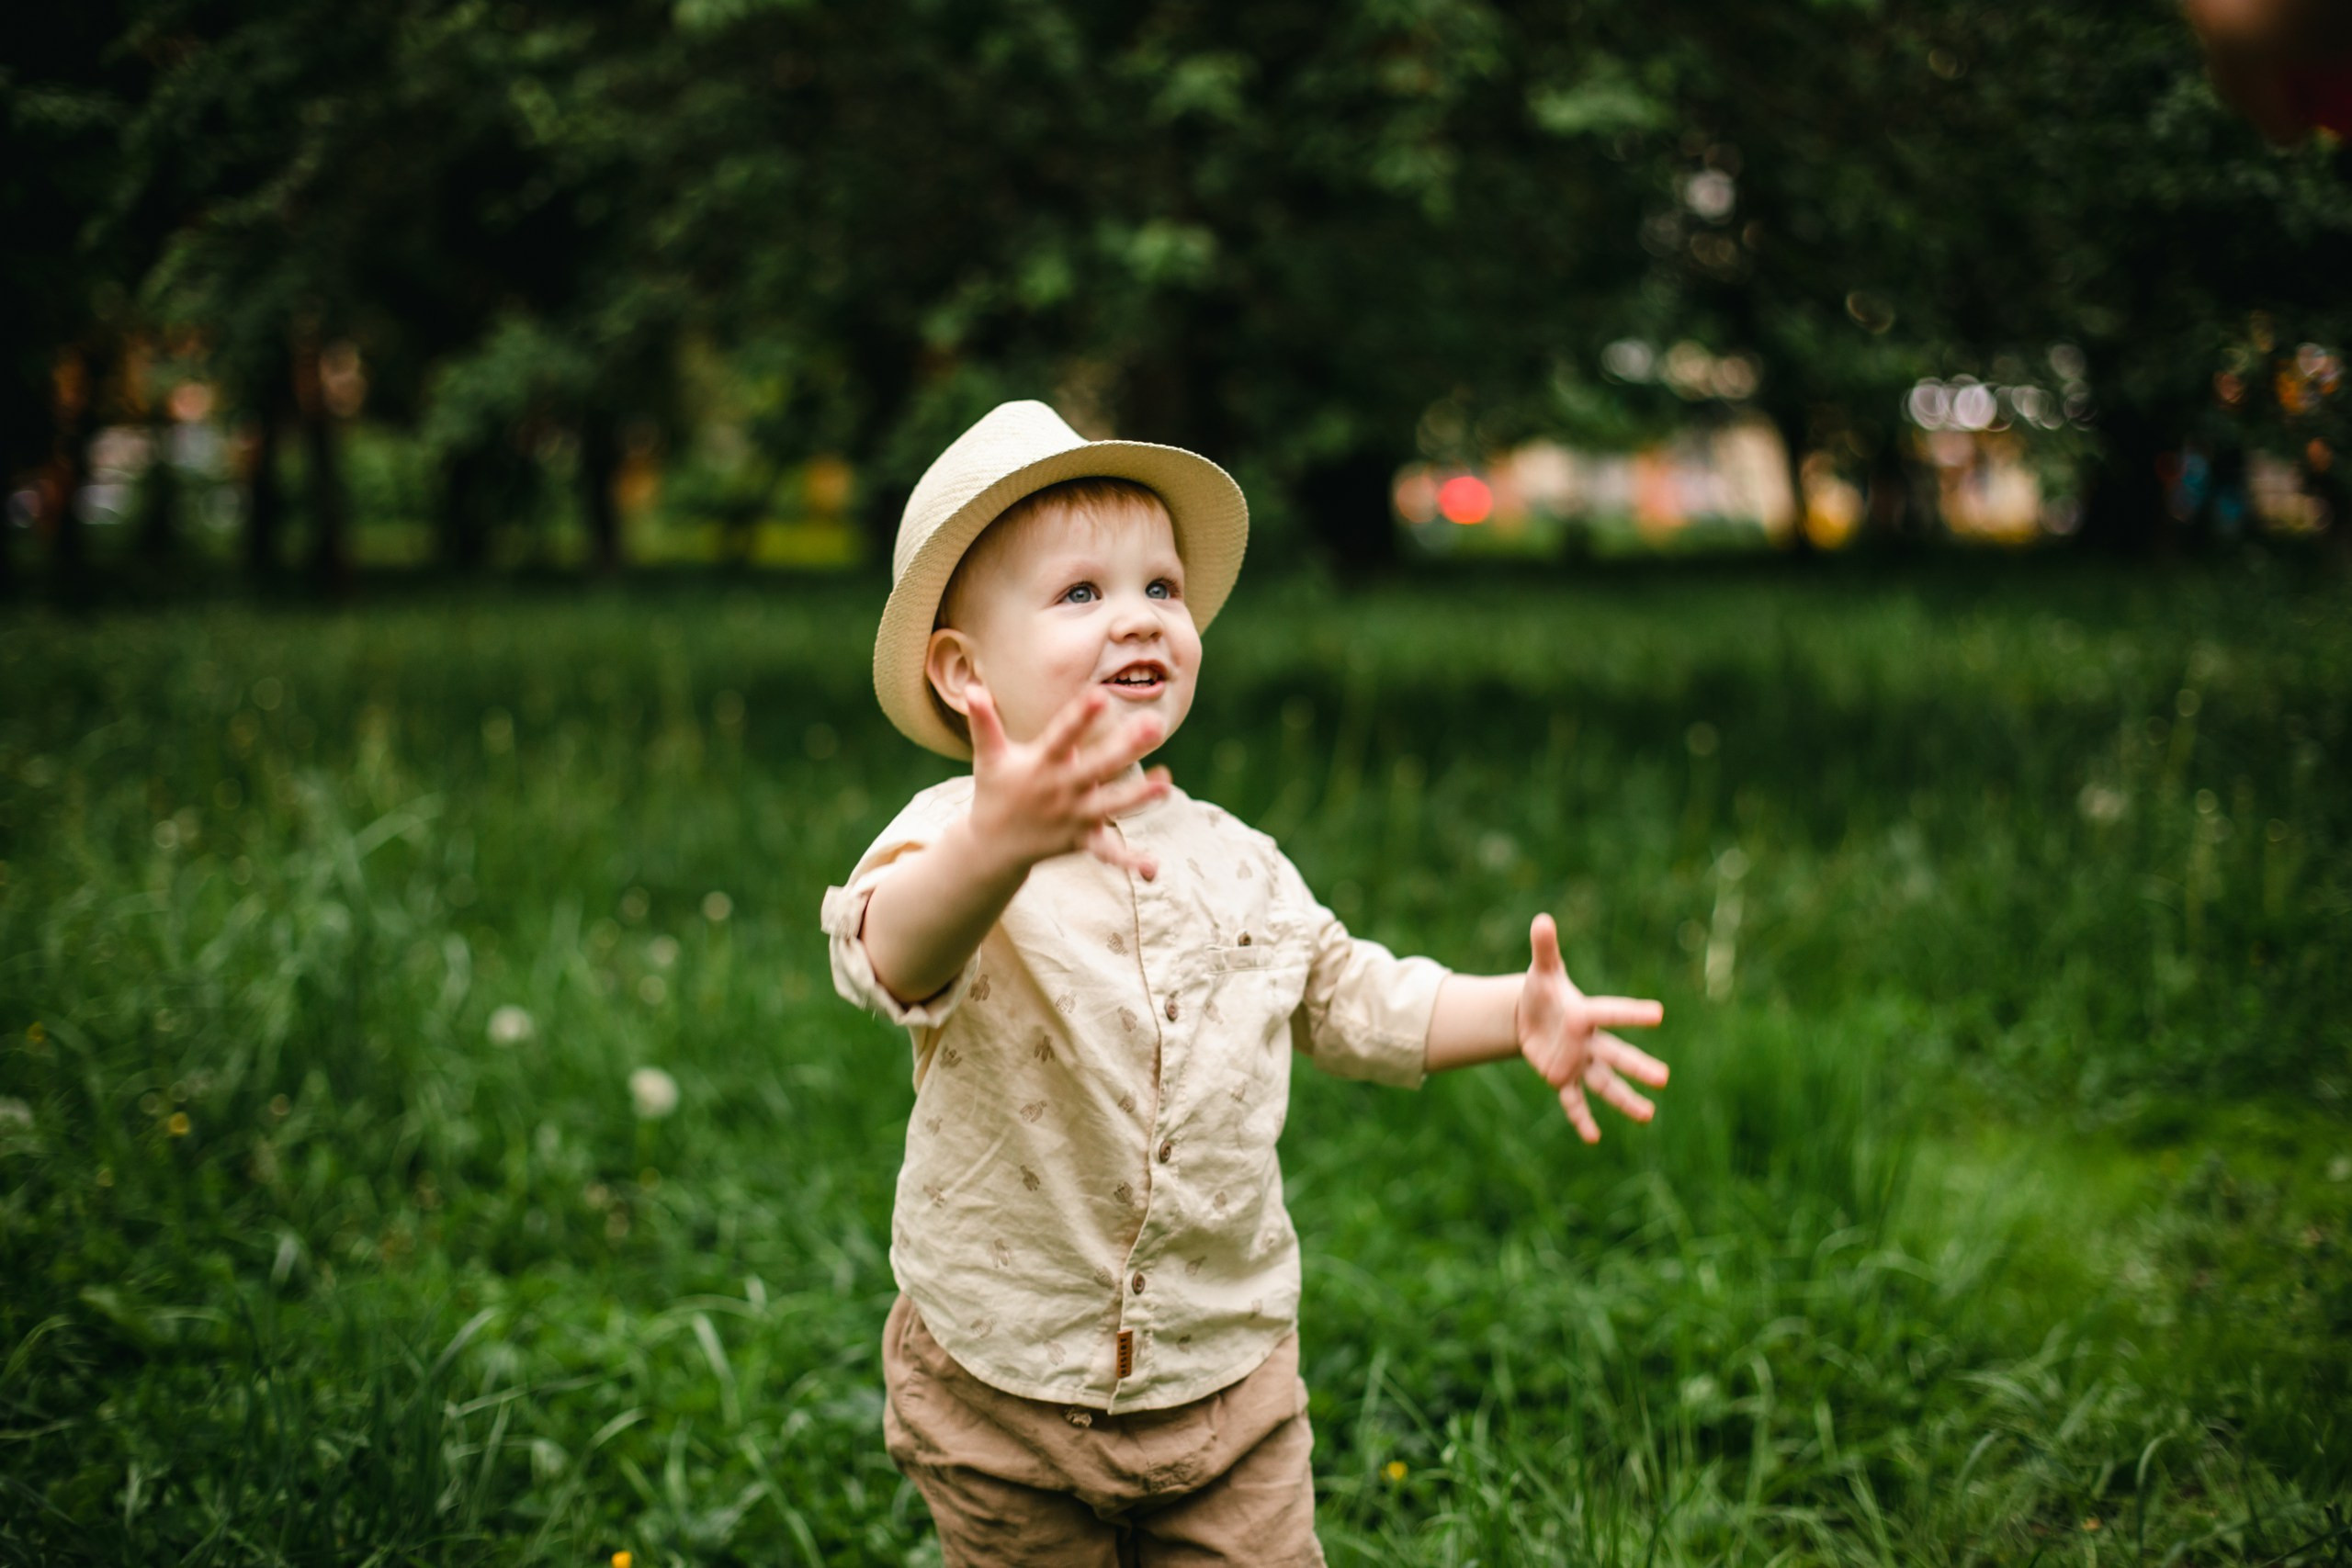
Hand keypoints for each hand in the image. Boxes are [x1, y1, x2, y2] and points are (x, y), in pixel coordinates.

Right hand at [965, 683, 1170, 879]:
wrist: (990, 848)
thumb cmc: (994, 792)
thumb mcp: (989, 757)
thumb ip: (984, 722)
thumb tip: (971, 687)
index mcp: (1040, 765)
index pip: (1061, 737)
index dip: (1080, 717)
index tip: (1100, 695)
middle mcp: (1059, 791)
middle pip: (1096, 767)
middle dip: (1125, 748)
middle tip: (1154, 725)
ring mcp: (1072, 818)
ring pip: (1110, 806)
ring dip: (1137, 797)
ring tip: (1165, 783)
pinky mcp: (1080, 842)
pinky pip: (1108, 854)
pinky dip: (1129, 862)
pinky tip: (1153, 866)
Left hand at [1515, 913, 1667, 1142]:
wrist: (1529, 1016)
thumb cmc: (1542, 990)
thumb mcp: (1541, 970)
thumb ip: (1544, 948)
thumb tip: (1542, 919)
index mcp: (1585, 1013)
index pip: (1610, 1012)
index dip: (1631, 1013)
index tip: (1658, 1014)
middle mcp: (1589, 1042)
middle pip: (1616, 1056)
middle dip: (1638, 1067)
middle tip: (1664, 1078)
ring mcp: (1578, 1063)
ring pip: (1604, 1083)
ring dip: (1624, 1099)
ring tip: (1648, 1115)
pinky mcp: (1562, 1078)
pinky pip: (1573, 1100)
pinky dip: (1580, 1117)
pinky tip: (1592, 1137)